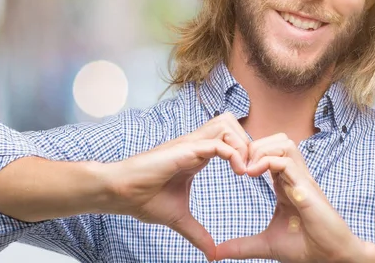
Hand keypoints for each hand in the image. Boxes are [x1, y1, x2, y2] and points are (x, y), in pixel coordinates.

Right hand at [103, 112, 248, 260]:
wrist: (120, 194)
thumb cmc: (143, 199)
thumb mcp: (179, 219)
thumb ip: (197, 233)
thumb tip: (212, 254)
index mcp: (197, 156)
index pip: (229, 139)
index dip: (245, 152)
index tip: (254, 175)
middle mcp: (196, 145)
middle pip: (232, 125)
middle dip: (248, 143)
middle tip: (254, 169)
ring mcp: (190, 144)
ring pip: (227, 125)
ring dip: (242, 144)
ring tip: (246, 170)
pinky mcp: (185, 150)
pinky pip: (217, 143)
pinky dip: (233, 154)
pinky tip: (239, 172)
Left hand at [215, 133, 363, 262]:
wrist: (331, 257)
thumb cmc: (306, 247)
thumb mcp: (266, 245)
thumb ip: (241, 246)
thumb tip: (215, 254)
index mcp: (285, 183)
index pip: (269, 152)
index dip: (250, 155)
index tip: (234, 170)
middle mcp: (294, 176)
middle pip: (277, 139)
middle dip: (254, 146)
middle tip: (239, 166)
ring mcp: (302, 179)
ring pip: (284, 142)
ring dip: (262, 150)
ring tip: (247, 170)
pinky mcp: (306, 187)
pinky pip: (287, 161)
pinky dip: (267, 162)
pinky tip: (253, 175)